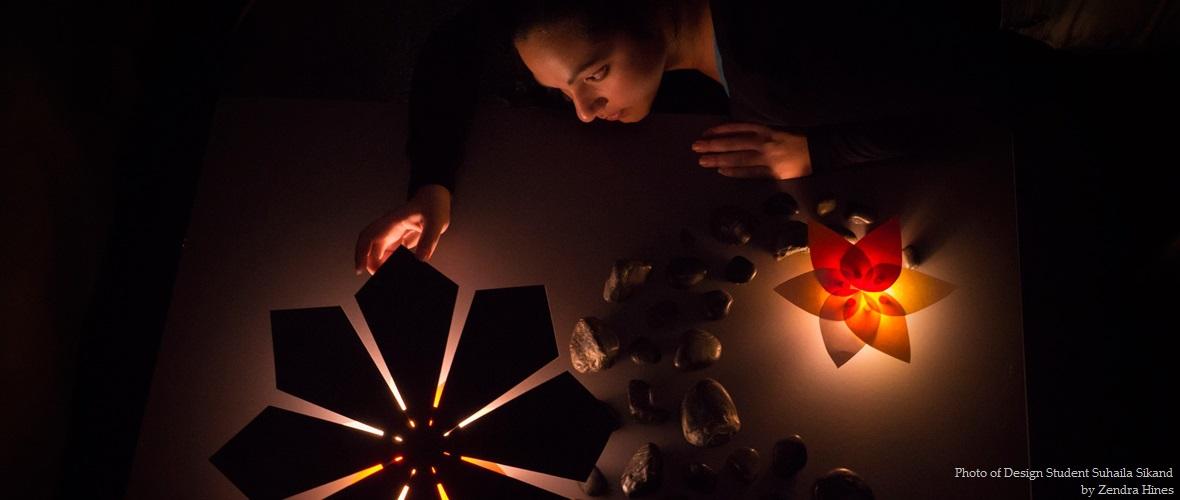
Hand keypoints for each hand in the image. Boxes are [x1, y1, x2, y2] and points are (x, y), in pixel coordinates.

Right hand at [355, 184, 451, 274]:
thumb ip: (429, 240)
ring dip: (381, 266)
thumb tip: (421, 259)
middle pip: (371, 249)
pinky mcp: (400, 238)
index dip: (361, 253)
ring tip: (391, 280)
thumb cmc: (434, 205)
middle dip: (372, 265)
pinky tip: (400, 272)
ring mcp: (393, 234)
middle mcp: (389, 229)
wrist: (437, 197)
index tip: (360, 269)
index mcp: (392, 222)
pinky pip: (391, 253)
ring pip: (379, 253)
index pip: (368, 237)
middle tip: (383, 280)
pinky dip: (392, 264)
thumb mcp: (436, 222)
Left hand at [692, 122, 812, 178]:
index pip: (738, 128)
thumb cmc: (799, 139)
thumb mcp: (779, 130)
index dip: (720, 131)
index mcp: (766, 129)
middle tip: (695, 147)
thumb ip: (760, 133)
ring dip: (719, 159)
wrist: (822, 150)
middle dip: (713, 145)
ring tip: (702, 161)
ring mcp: (768, 157)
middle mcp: (765, 141)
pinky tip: (722, 171)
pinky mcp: (774, 172)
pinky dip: (735, 172)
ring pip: (738, 158)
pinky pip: (750, 172)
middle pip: (733, 143)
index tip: (705, 133)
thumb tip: (737, 138)